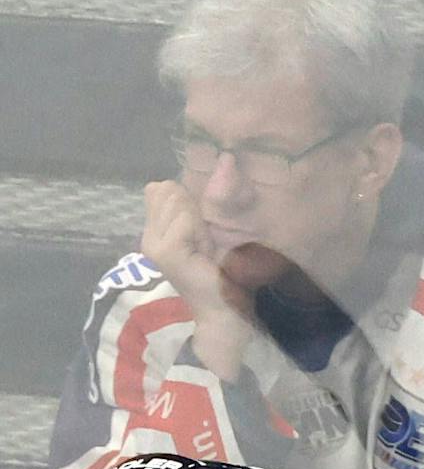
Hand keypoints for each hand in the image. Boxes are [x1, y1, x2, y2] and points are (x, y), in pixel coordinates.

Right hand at [140, 180, 253, 375]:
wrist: (226, 309)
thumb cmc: (226, 273)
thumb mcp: (215, 228)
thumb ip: (212, 196)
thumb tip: (228, 159)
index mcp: (156, 229)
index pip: (159, 188)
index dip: (187, 204)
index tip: (201, 234)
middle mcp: (148, 235)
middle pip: (166, 190)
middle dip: (194, 211)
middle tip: (205, 243)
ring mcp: (153, 243)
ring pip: (175, 201)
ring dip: (199, 222)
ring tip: (205, 249)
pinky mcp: (165, 251)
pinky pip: (185, 219)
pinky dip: (200, 232)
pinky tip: (204, 253)